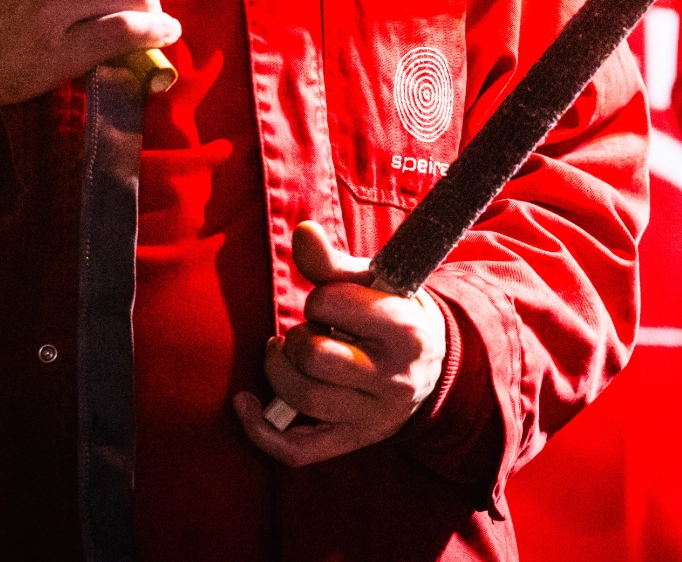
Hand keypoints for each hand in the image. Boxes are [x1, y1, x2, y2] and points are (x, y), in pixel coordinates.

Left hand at [233, 222, 446, 466]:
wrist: (435, 365)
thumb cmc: (394, 312)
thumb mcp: (375, 282)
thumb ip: (333, 262)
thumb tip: (302, 231)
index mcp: (404, 329)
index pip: (332, 304)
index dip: (319, 297)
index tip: (329, 301)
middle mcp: (393, 378)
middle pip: (314, 356)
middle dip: (297, 337)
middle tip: (308, 331)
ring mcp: (373, 416)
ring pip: (301, 399)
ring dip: (279, 371)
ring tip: (286, 355)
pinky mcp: (352, 441)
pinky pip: (297, 450)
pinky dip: (260, 431)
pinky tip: (246, 403)